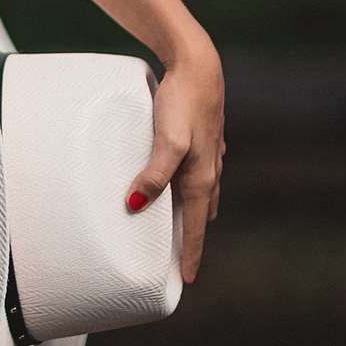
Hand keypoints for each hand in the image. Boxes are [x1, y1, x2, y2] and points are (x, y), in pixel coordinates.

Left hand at [126, 39, 224, 283]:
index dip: (191, 254)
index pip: (197, 226)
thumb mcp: (168, 141)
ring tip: (175, 223)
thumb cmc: (183, 102)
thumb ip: (154, 174)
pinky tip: (176, 178)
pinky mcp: (203, 136)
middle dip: (192, 235)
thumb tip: (136, 205)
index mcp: (202, 177)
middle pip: (202, 213)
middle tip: (178, 257)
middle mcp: (210, 168)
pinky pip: (197, 170)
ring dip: (191, 210)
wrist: (198, 65)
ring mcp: (209, 152)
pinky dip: (188, 184)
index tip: (187, 280)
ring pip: (202, 191)